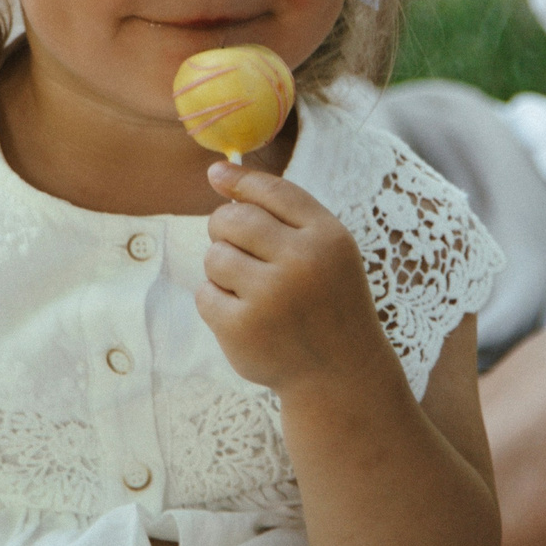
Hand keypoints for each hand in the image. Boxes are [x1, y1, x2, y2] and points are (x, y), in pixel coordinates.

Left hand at [196, 161, 392, 391]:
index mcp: (328, 237)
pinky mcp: (242, 330)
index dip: (238, 180)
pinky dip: (217, 301)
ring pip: (215, 256)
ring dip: (222, 268)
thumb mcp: (325, 248)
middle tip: (240, 248)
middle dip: (224, 228)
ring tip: (249, 287)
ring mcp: (271, 298)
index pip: (270, 189)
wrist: (340, 374)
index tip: (217, 177)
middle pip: (232, 219)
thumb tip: (216, 171)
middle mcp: (302, 263)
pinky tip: (244, 314)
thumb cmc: (327, 299)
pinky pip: (205, 294)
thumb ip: (279, 206)